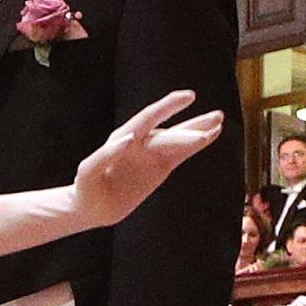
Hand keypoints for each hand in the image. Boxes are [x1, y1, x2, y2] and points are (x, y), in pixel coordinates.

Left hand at [69, 92, 227, 227]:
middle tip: (217, 117)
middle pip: (170, 131)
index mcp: (123, 138)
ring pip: (179, 139)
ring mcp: (151, 154)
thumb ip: (106, 154)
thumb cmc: (85, 187)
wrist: (90, 207)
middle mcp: (140, 142)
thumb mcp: (89, 171)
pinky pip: (181, 154)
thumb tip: (129, 137)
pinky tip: (209, 137)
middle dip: (193, 124)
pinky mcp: (159, 168)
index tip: (188, 97)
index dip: (168, 107)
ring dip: (199, 130)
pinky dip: (195, 146)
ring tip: (220, 121)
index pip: (148, 118)